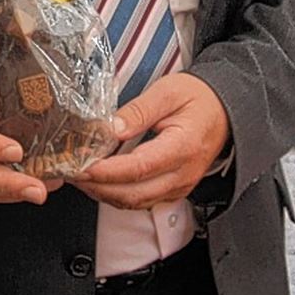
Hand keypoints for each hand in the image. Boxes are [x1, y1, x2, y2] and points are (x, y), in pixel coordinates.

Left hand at [71, 73, 229, 209]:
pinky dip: (117, 194)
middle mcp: (182, 174)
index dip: (106, 171)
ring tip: (77, 176)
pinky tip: (99, 181)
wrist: (225, 110)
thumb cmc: (198, 98)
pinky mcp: (174, 188)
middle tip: (69, 172)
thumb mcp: (166, 93)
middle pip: (134, 193)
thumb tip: (110, 129)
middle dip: (97, 187)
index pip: (138, 168)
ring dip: (104, 194)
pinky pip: (142, 199)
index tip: (80, 166)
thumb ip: (138, 111)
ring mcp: (179, 186)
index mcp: (182, 148)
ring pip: (136, 202)